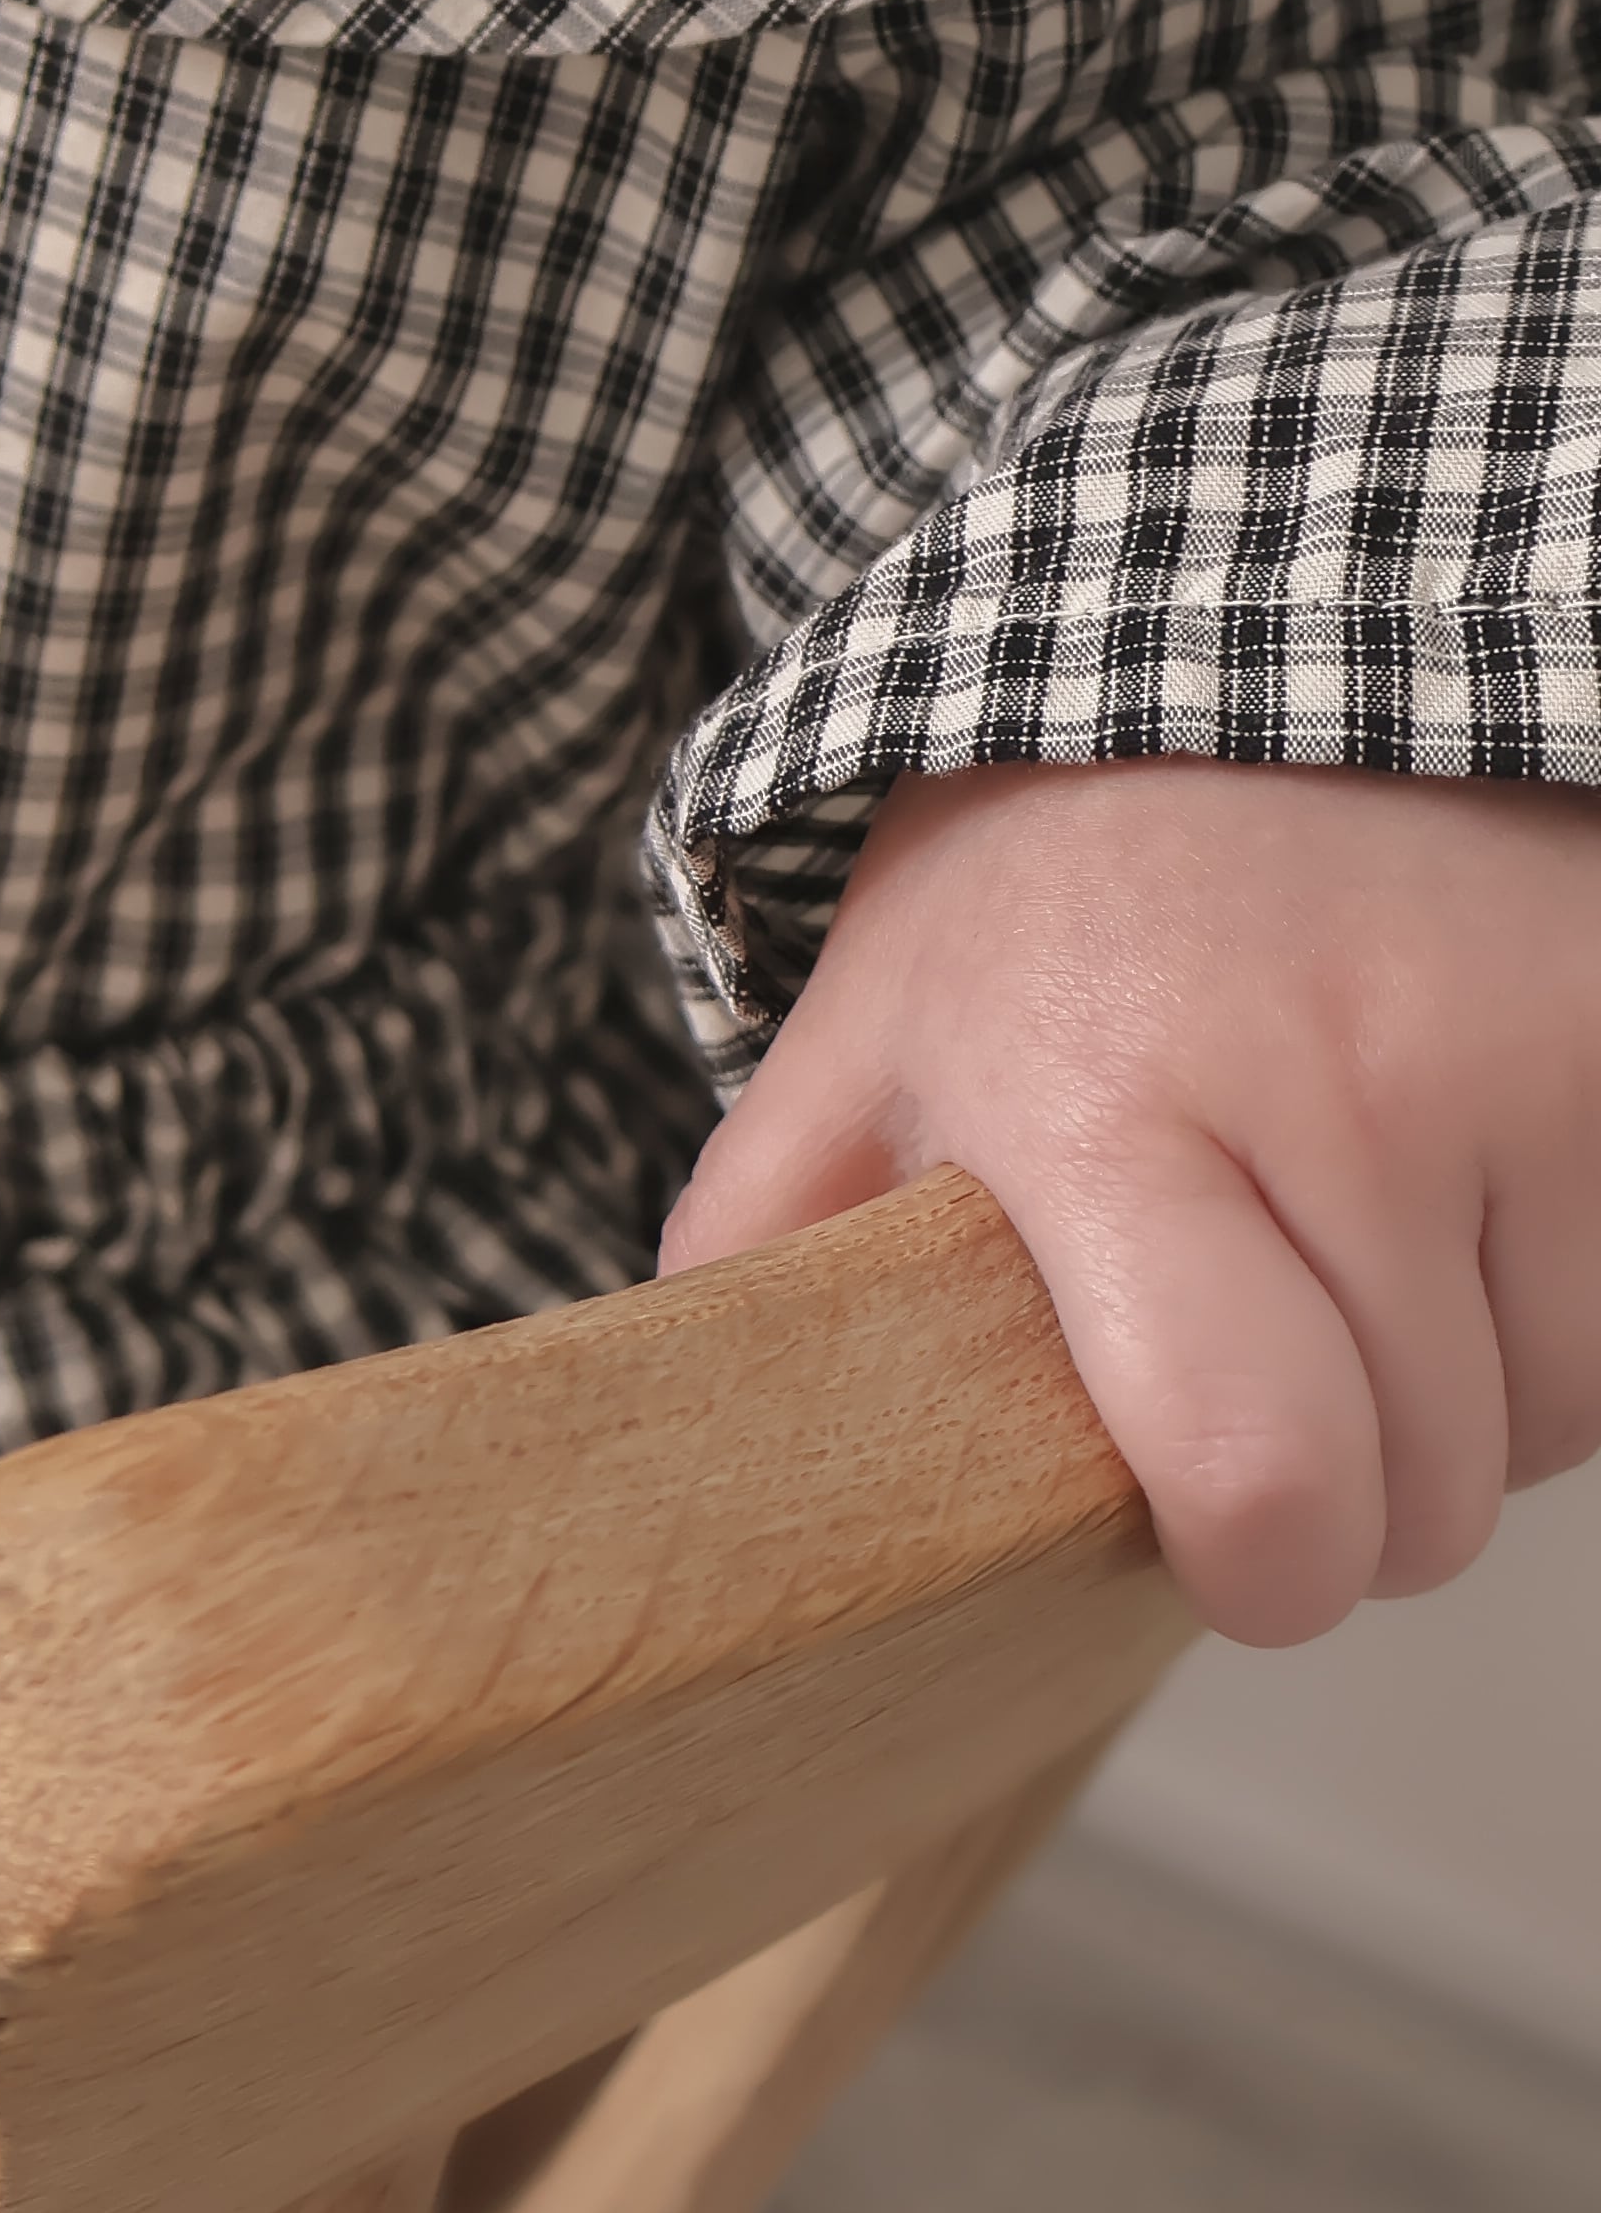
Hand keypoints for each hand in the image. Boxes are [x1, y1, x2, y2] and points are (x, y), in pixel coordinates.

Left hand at [660, 759, 1600, 1645]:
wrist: (1272, 649)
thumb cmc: (1070, 860)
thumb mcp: (880, 1017)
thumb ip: (778, 1219)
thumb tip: (696, 1414)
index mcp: (1105, 1109)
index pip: (1254, 1468)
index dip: (1258, 1563)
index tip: (1220, 1536)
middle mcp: (1334, 1096)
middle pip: (1416, 1498)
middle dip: (1352, 1500)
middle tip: (1264, 1371)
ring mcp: (1518, 1082)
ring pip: (1536, 1433)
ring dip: (1457, 1404)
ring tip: (1349, 1245)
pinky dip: (1552, 1325)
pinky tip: (1458, 1209)